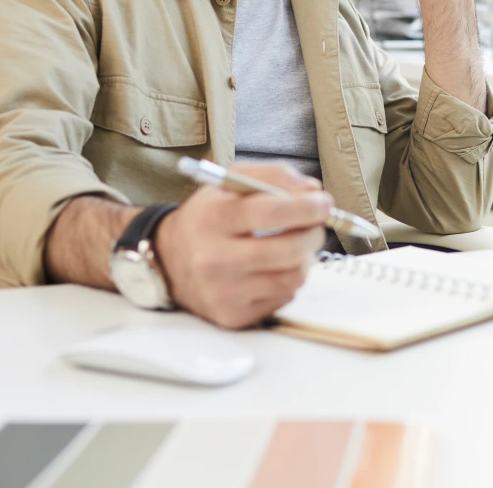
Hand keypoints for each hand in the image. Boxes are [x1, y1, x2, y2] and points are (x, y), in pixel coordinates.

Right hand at [154, 163, 332, 328]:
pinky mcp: (233, 316)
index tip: (323, 202)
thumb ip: (272, 176)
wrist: (168, 260)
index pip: (268, 212)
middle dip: (313, 234)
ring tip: (295, 244)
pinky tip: (275, 266)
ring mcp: (223, 292)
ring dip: (305, 258)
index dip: (305, 207)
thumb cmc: (207, 216)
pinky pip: (283, 297)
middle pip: (287, 250)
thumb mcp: (230, 183)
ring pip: (292, 277)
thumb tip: (312, 190)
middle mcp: (214, 258)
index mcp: (213, 219)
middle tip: (317, 224)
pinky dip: (288, 278)